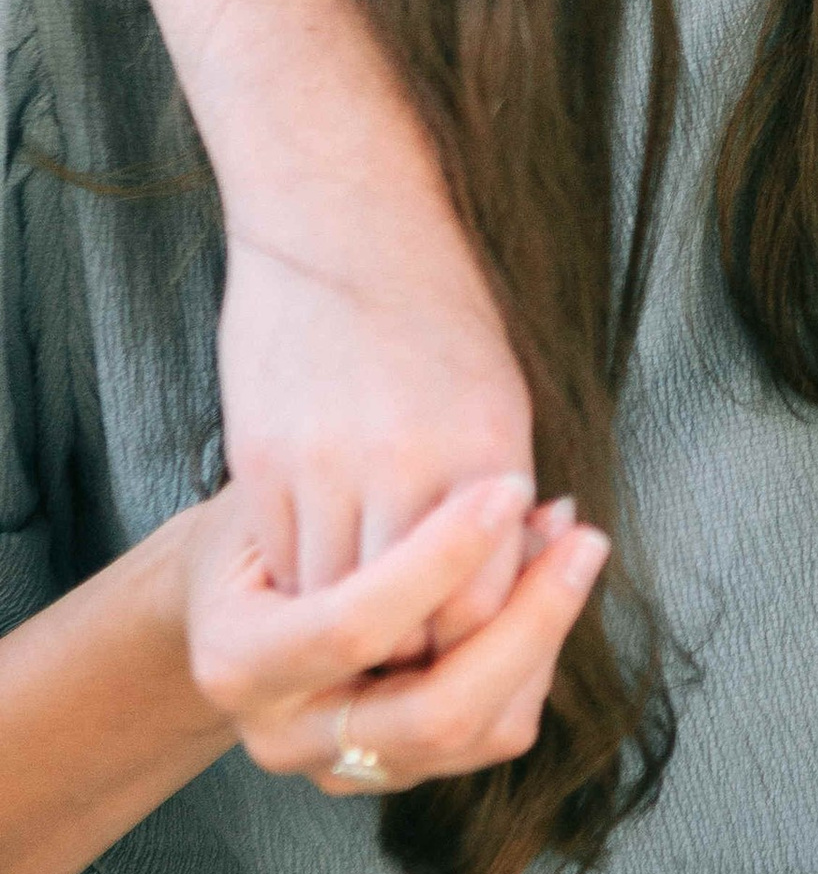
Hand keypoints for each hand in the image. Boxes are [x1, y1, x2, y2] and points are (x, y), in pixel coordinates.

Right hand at [185, 473, 606, 790]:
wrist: (224, 604)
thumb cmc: (256, 531)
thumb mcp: (278, 500)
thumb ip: (365, 510)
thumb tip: (507, 502)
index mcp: (238, 663)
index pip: (351, 627)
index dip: (439, 560)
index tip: (508, 489)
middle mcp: (285, 736)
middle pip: (433, 713)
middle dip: (525, 625)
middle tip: (581, 537)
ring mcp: (342, 768)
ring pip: (478, 733)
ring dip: (543, 638)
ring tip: (572, 547)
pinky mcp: (395, 770)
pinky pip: (494, 733)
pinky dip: (536, 659)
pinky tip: (547, 585)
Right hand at [217, 205, 534, 636]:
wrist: (344, 223)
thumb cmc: (439, 314)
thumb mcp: (499, 402)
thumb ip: (498, 508)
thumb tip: (494, 611)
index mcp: (489, 448)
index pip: (482, 610)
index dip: (480, 640)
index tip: (476, 634)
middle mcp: (409, 465)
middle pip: (409, 625)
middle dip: (417, 650)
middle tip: (421, 644)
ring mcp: (326, 466)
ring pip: (337, 608)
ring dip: (357, 624)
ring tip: (375, 610)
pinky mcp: (262, 461)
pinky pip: (285, 566)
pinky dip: (307, 582)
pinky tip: (327, 560)